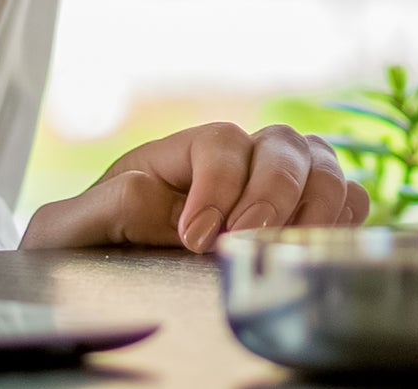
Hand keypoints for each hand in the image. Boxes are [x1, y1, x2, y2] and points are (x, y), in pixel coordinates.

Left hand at [16, 122, 368, 252]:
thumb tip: (168, 203)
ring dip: (318, 201)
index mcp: (182, 154)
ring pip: (322, 163)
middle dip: (273, 191)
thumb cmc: (89, 247)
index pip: (221, 142)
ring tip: (292, 246)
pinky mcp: (303, 219)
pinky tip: (319, 251)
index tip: (195, 238)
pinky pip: (348, 200)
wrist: (100, 275)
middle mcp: (237, 161)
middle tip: (246, 238)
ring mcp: (275, 186)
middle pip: (282, 144)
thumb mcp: (70, 228)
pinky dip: (346, 218)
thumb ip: (109, 207)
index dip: (218, 185)